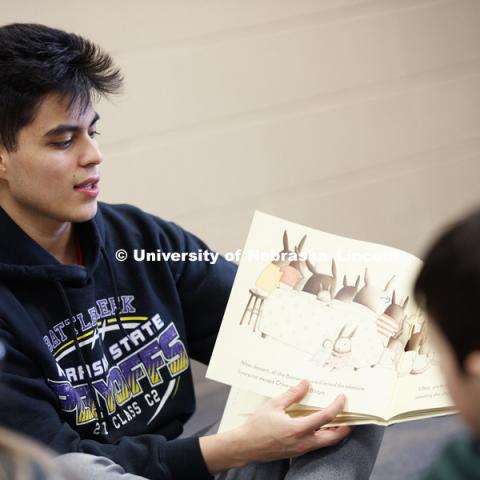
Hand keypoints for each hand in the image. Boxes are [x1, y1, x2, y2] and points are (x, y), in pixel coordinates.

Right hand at [199, 380, 350, 472]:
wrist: (246, 446)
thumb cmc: (257, 426)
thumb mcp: (274, 405)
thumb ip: (292, 394)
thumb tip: (306, 383)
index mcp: (299, 428)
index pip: (326, 417)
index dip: (337, 406)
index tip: (342, 397)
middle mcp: (304, 442)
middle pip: (333, 437)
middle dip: (345, 427)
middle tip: (351, 415)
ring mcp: (302, 449)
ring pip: (326, 443)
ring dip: (335, 432)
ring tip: (339, 421)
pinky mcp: (297, 452)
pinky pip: (316, 445)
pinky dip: (324, 436)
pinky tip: (320, 427)